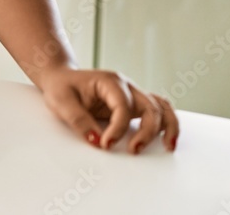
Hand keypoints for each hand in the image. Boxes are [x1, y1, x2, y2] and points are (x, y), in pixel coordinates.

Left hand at [37, 67, 178, 153]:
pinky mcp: (132, 105)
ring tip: (168, 146)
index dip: (117, 128)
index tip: (105, 143)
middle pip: (149, 106)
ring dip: (167, 126)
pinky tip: (167, 139)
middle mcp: (126, 86)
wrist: (61, 78)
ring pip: (161, 107)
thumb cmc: (61, 87)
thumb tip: (96, 141)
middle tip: (133, 150)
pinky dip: (166, 124)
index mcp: (109, 81)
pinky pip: (158, 111)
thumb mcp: (61, 102)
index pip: (123, 106)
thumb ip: (78, 120)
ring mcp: (132, 95)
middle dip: (146, 131)